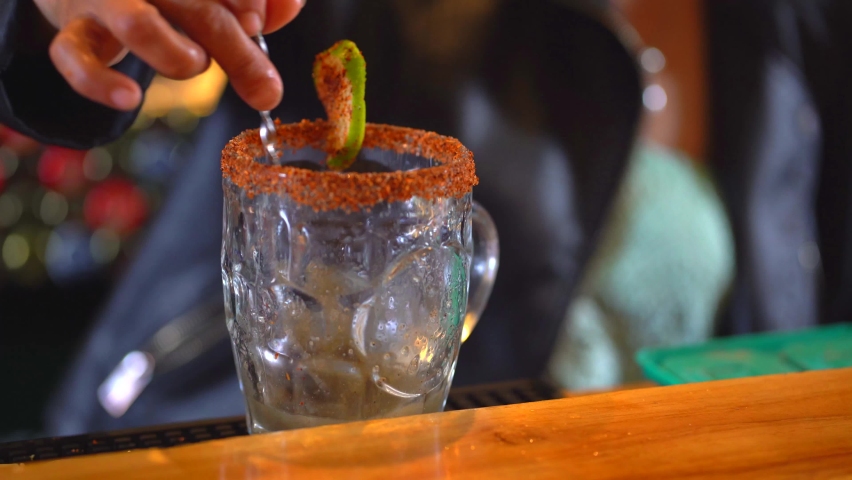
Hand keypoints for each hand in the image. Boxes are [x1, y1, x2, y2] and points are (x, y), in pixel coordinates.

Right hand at [33, 0, 304, 111]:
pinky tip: (129, 98)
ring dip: (178, 57)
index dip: (246, 2)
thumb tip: (288, 8)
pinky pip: (75, 56)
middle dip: (237, 49)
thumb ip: (258, 1)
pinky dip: (100, 82)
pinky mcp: (73, 28)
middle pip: (197, 7)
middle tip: (266, 90)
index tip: (257, 21)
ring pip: (137, 23)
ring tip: (195, 66)